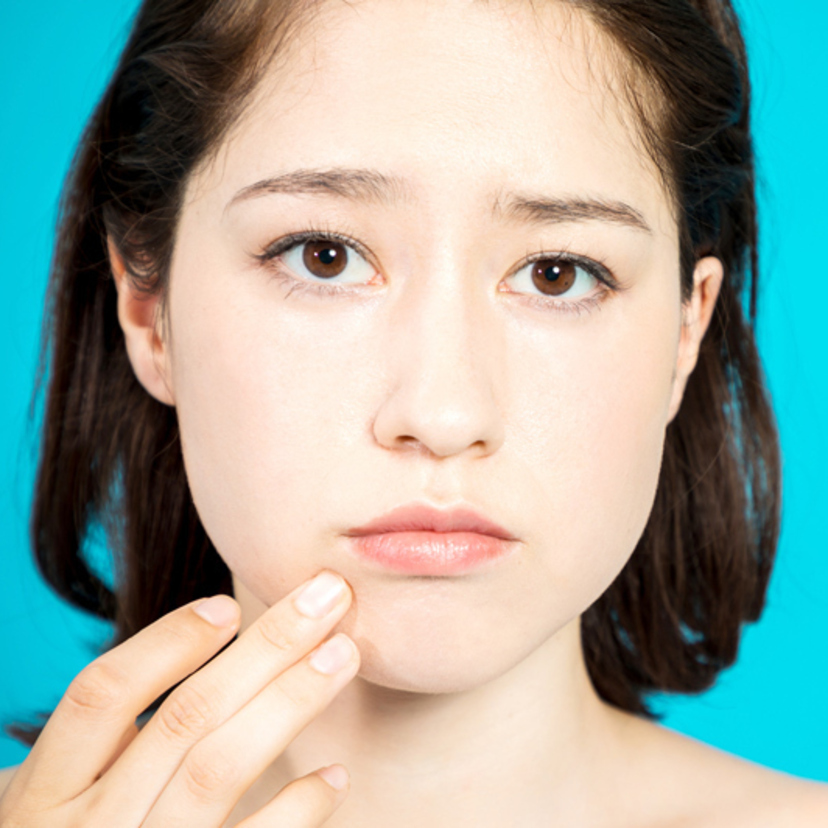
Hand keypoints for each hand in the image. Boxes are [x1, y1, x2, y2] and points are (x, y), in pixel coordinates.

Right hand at [0, 570, 358, 826]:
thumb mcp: (60, 794)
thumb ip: (103, 737)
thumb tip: (196, 638)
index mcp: (44, 793)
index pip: (102, 695)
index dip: (167, 644)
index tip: (230, 604)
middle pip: (186, 719)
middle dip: (266, 648)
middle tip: (327, 596)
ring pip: (221, 770)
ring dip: (291, 703)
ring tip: (343, 653)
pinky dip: (297, 810)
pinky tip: (334, 775)